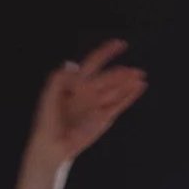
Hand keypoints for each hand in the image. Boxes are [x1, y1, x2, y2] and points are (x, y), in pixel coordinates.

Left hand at [28, 39, 147, 168]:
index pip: (94, 62)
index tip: (120, 44)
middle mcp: (90, 91)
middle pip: (109, 77)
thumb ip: (59, 77)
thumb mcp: (49, 94)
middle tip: (133, 71)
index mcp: (78, 83)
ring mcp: (98, 104)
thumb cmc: (48, 121)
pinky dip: (129, 96)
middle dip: (121, 73)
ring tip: (139, 76)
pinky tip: (138, 87)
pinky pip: (119, 104)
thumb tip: (74, 67)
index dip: (107, 52)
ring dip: (129, 82)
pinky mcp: (104, 118)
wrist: (52, 145)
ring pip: (117, 90)